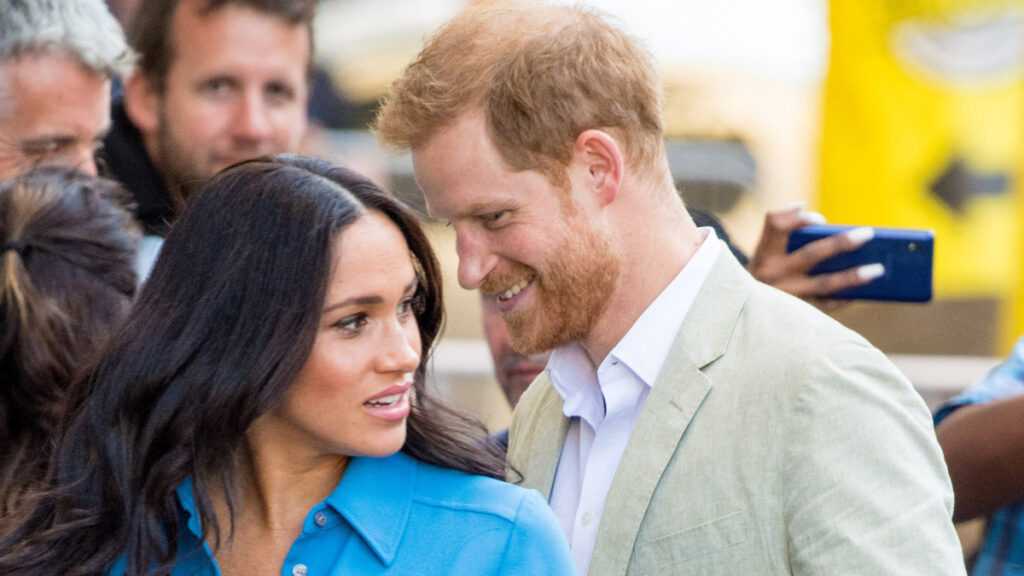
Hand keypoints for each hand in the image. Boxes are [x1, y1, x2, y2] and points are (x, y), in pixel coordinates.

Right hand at [748, 203, 881, 309]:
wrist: (741, 312)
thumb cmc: (763, 275)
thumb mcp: (763, 254)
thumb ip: (780, 230)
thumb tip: (807, 210)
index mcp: (762, 254)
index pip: (775, 224)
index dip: (799, 218)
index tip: (821, 220)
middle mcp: (772, 274)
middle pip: (811, 254)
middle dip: (841, 242)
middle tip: (867, 234)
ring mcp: (785, 296)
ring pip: (824, 284)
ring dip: (853, 276)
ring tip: (878, 270)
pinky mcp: (796, 315)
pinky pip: (826, 306)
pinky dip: (844, 298)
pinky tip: (861, 292)